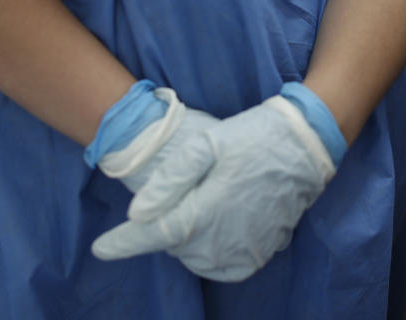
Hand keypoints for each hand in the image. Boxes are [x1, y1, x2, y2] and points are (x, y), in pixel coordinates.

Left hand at [91, 94, 336, 281]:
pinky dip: (210, 251)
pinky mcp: (258, 256)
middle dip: (168, 222)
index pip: (151, 236)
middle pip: (173, 244)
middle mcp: (220, 242)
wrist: (306, 148)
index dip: (122, 244)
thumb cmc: (253, 138)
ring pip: (194, 256)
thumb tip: (138, 213)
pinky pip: (220, 266)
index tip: (99, 249)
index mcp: (203, 212)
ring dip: (188, 236)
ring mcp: (241, 253)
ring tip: (203, 201)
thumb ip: (170, 180)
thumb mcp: (208, 144)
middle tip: (187, 189)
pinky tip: (217, 224)